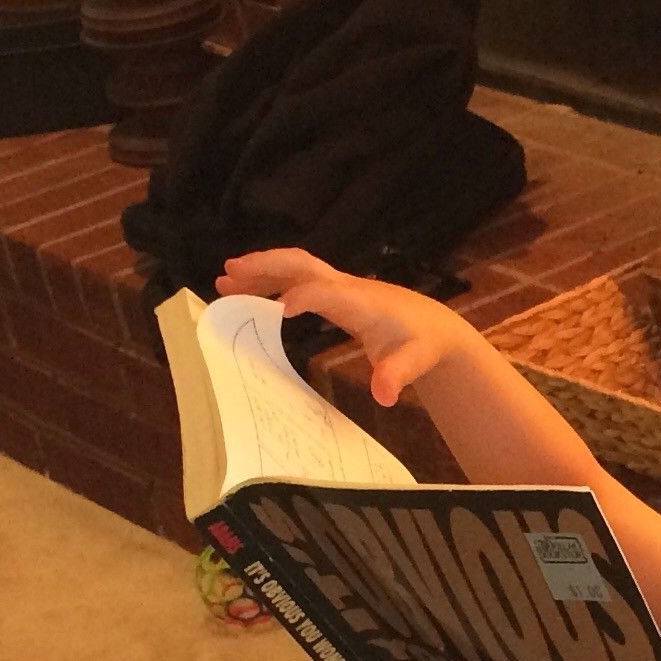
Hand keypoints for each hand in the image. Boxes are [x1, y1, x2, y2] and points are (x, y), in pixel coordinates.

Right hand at [217, 248, 475, 406]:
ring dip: (261, 271)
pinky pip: (298, 282)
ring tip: (224, 280)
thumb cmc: (423, 343)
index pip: (328, 291)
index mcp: (363, 302)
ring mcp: (340, 287)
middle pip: (303, 265)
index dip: (305, 297)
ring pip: (296, 269)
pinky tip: (249, 295)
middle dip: (267, 266)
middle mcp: (347, 288)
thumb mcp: (416, 362)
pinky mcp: (335, 294)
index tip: (278, 311)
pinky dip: (272, 284)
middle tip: (230, 272)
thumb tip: (384, 395)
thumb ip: (398, 375)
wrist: (436, 328)